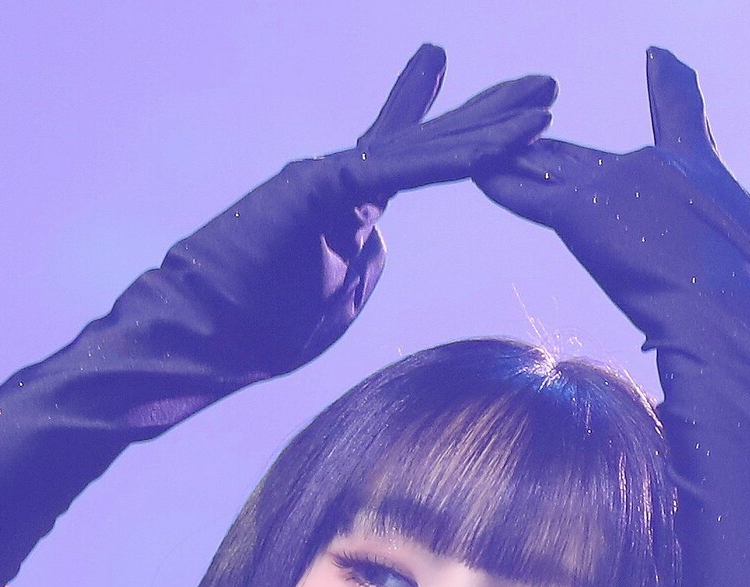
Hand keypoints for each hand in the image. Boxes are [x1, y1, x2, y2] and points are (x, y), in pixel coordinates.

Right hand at [155, 45, 555, 382]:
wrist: (200, 336)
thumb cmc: (253, 331)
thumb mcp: (328, 305)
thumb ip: (357, 268)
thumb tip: (375, 245)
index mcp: (350, 212)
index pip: (416, 165)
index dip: (465, 139)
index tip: (514, 123)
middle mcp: (342, 182)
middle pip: (431, 144)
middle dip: (493, 116)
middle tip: (549, 87)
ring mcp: (328, 179)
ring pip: (422, 152)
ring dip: (488, 129)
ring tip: (543, 103)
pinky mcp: (314, 186)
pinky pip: (393, 170)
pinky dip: (445, 158)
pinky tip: (489, 146)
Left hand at [474, 46, 749, 330]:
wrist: (724, 314)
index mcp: (691, 166)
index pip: (679, 110)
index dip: (670, 82)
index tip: (659, 58)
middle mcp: (646, 165)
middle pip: (584, 151)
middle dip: (548, 144)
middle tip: (522, 122)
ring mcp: (610, 185)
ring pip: (548, 166)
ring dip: (511, 156)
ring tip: (475, 142)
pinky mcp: (581, 213)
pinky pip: (525, 193)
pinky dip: (497, 179)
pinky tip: (467, 164)